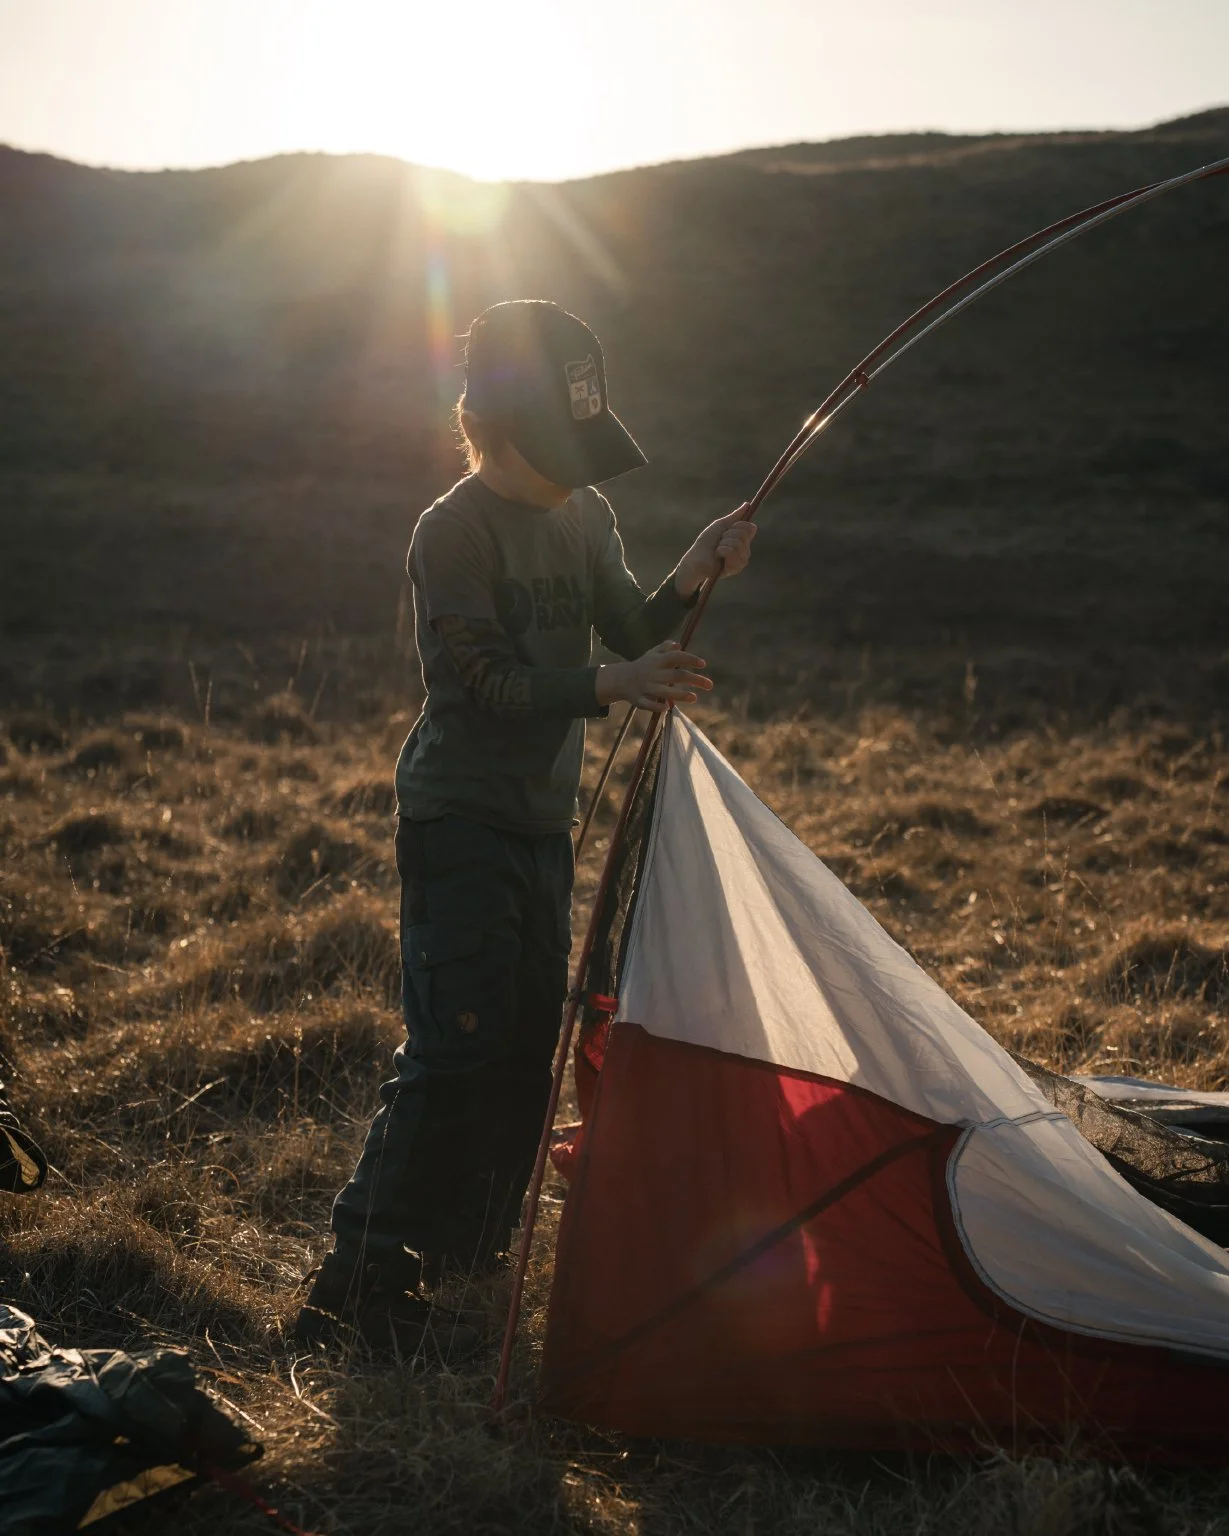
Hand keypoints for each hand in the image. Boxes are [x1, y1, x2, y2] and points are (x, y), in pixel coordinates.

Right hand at [596, 641, 711, 710]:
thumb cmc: (643, 665)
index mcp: (657, 661)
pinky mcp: (639, 700)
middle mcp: (652, 673)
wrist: (620, 679)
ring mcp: (645, 687)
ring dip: (679, 695)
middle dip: (693, 680)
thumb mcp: (652, 653)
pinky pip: (648, 704)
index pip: (675, 657)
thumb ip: (665, 648)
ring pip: (663, 692)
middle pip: (675, 676)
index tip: (703, 664)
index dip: (689, 659)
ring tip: (694, 698)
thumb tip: (679, 645)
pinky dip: (656, 706)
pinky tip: (668, 707)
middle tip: (710, 685)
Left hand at [674, 505, 756, 596]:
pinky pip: (732, 552)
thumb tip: (747, 504)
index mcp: (743, 540)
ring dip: (723, 543)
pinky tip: (717, 556)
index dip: (738, 525)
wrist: (695, 558)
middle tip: (719, 541)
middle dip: (728, 534)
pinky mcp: (736, 568)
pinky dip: (722, 550)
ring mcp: (742, 560)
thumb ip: (735, 517)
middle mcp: (745, 550)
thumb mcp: (720, 526)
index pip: (750, 527)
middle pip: (744, 534)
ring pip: (738, 543)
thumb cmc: (706, 543)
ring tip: (716, 550)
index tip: (727, 529)